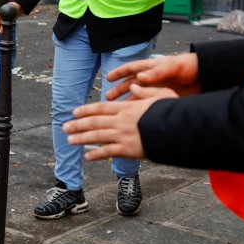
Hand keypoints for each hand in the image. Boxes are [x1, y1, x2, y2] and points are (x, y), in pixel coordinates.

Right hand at [0, 2, 20, 32]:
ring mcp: (6, 18)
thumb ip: (8, 14)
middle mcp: (3, 16)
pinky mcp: (9, 20)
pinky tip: (4, 31)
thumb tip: (7, 18)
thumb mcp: (11, 10)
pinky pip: (6, 25)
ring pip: (1, 24)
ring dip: (0, 28)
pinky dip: (4, 28)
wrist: (19, 7)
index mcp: (1, 12)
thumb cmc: (14, 7)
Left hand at [62, 85, 177, 161]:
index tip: (75, 112)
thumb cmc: (172, 112)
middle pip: (94, 122)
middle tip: (65, 126)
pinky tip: (86, 156)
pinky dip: (96, 154)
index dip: (86, 110)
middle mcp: (121, 121)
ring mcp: (122, 136)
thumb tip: (133, 86)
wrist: (178, 130)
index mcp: (127, 108)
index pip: (101, 108)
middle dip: (78, 124)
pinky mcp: (127, 150)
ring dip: (81, 138)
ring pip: (97, 136)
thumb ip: (144, 92)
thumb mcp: (160, 96)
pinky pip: (108, 152)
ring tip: (69, 140)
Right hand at [104, 53, 199, 100]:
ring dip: (126, 101)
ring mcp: (156, 90)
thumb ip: (157, 72)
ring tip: (116, 109)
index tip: (108, 78)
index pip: (131, 69)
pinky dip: (139, 109)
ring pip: (137, 96)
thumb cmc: (190, 67)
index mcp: (152, 68)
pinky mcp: (163, 99)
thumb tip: (139, 77)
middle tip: (108, 98)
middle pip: (130, 84)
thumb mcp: (174, 67)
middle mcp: (151, 79)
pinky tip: (133, 115)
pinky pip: (147, 104)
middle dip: (119, 90)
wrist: (207, 77)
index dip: (119, 73)